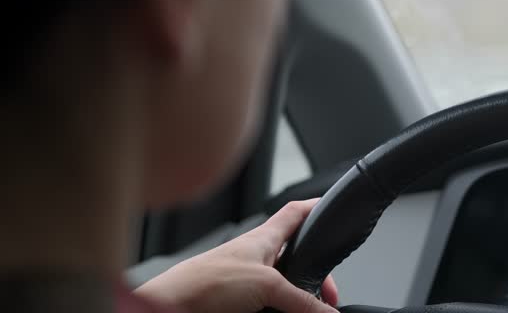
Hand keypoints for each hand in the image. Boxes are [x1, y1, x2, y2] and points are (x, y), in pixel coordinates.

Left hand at [135, 199, 338, 312]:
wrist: (173, 307)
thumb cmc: (206, 281)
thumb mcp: (268, 286)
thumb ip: (302, 300)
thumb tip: (327, 311)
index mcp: (266, 237)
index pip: (296, 212)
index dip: (315, 207)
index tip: (331, 208)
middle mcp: (259, 256)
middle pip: (297, 257)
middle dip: (315, 273)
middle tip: (328, 295)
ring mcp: (249, 280)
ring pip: (285, 285)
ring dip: (297, 297)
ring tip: (310, 309)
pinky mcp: (241, 303)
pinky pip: (270, 304)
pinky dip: (281, 310)